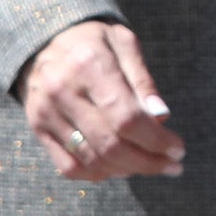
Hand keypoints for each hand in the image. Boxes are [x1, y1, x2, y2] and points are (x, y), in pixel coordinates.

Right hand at [17, 21, 186, 183]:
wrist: (41, 41)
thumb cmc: (93, 41)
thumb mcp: (124, 43)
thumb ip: (143, 80)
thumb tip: (162, 116)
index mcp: (90, 65)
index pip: (126, 117)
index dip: (155, 140)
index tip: (178, 149)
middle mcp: (63, 92)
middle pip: (109, 144)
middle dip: (147, 161)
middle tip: (172, 166)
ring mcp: (46, 114)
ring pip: (90, 160)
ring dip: (127, 170)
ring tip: (151, 166)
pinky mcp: (38, 129)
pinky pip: (68, 166)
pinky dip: (98, 174)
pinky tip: (120, 168)